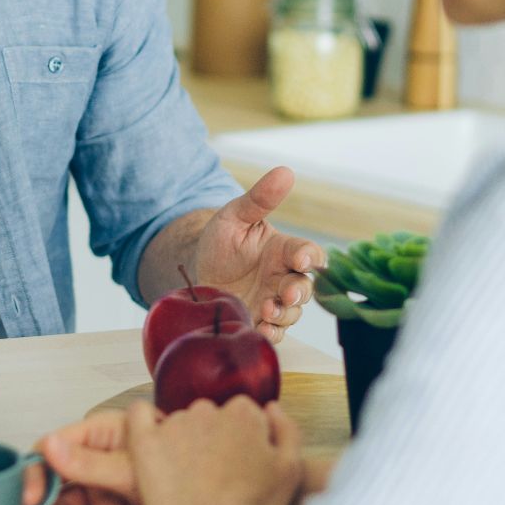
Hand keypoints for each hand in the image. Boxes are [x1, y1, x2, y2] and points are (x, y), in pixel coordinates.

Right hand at [27, 409, 154, 504]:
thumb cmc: (185, 475)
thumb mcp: (129, 470)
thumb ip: (86, 462)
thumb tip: (48, 446)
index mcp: (103, 433)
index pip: (55, 445)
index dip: (37, 469)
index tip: (30, 496)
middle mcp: (100, 458)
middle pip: (57, 479)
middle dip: (56, 502)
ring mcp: (107, 485)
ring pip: (69, 502)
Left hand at [126, 397, 303, 504]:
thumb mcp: (290, 471)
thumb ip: (286, 431)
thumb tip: (270, 408)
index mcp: (245, 415)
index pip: (242, 414)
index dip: (240, 439)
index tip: (236, 462)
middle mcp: (209, 411)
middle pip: (210, 416)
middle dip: (211, 438)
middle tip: (211, 474)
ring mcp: (175, 424)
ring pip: (178, 421)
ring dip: (180, 439)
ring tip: (185, 477)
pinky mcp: (146, 440)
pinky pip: (139, 414)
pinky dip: (143, 420)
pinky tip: (151, 441)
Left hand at [191, 167, 324, 340]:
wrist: (195, 270)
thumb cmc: (220, 241)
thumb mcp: (234, 216)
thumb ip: (259, 199)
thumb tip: (285, 171)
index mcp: (283, 251)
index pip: (309, 254)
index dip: (310, 258)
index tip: (300, 260)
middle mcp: (283, 277)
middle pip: (305, 288)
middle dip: (298, 292)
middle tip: (284, 294)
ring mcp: (272, 302)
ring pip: (292, 313)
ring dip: (283, 314)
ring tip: (265, 310)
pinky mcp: (259, 321)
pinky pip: (275, 332)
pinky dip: (272, 333)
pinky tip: (261, 329)